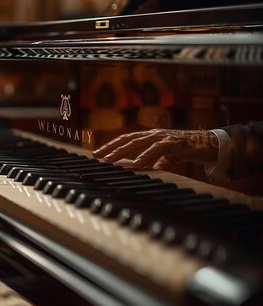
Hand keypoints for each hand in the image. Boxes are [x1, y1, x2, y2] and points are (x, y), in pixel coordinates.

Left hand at [93, 129, 218, 169]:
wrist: (209, 144)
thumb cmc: (186, 150)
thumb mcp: (166, 158)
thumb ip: (155, 162)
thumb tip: (146, 171)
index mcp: (150, 137)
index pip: (126, 139)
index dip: (111, 145)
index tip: (98, 153)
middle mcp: (154, 134)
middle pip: (128, 139)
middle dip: (111, 148)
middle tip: (97, 156)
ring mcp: (163, 137)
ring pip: (138, 142)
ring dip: (123, 151)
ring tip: (111, 160)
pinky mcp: (174, 143)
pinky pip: (157, 149)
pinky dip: (145, 156)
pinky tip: (136, 164)